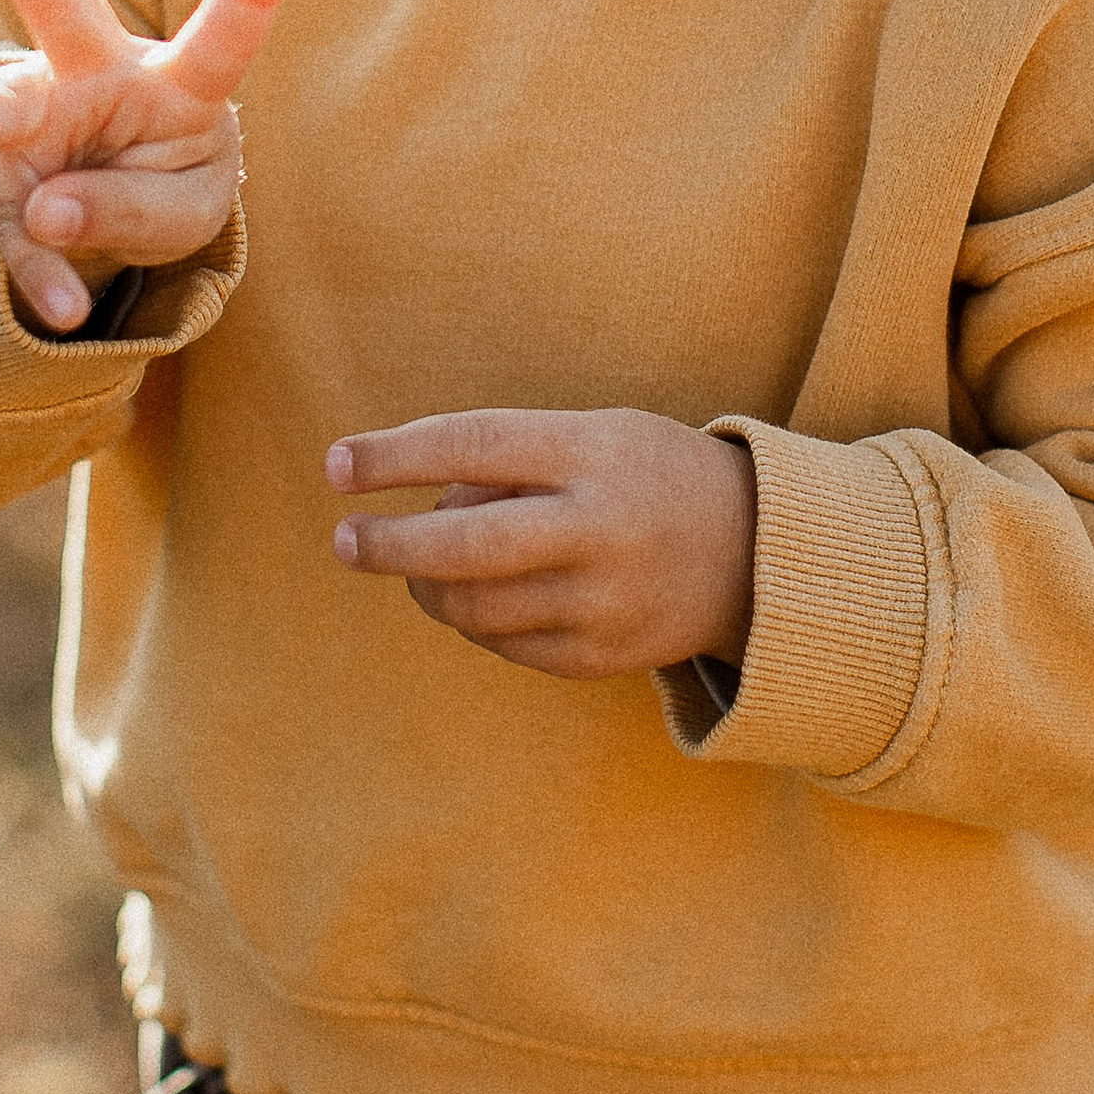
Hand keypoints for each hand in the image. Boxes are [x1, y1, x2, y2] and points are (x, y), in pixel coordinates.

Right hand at [0, 0, 299, 333]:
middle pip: (63, 12)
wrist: (101, 213)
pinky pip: (8, 223)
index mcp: (179, 85)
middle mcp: (98, 78)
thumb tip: (46, 213)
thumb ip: (129, 209)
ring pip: (2, 102)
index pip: (219, 42)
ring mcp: (34, 116)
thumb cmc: (165, 187)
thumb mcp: (180, 214)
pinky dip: (38, 272)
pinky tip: (65, 310)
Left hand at [326, 410, 755, 679]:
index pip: (472, 445)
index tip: (336, 465)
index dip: (395, 457)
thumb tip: (419, 503)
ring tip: (415, 572)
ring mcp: (604, 601)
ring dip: (426, 589)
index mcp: (594, 453)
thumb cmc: (651, 476)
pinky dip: (475, 622)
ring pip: (475, 608)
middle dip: (388, 545)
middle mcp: (600, 528)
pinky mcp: (605, 657)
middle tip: (345, 541)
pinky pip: (507, 646)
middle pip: (464, 545)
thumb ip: (510, 462)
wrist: (758, 553)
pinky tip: (474, 598)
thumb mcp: (595, 436)